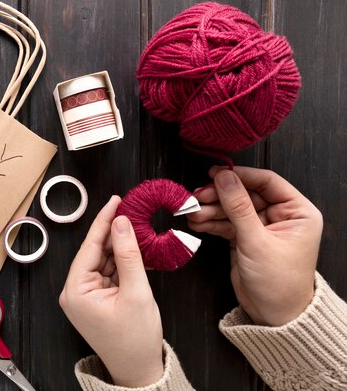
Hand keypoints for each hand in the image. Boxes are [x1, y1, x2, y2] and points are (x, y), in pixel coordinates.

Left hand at [59, 196, 163, 386]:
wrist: (139, 371)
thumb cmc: (135, 340)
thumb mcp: (136, 293)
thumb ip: (129, 255)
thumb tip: (122, 224)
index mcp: (75, 291)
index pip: (89, 246)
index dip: (104, 221)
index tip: (115, 201)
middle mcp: (75, 292)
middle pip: (96, 252)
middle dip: (114, 232)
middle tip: (131, 210)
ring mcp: (86, 295)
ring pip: (104, 260)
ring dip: (121, 246)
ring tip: (138, 226)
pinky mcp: (97, 298)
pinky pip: (109, 272)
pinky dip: (123, 261)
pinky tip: (136, 248)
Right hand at [187, 166, 321, 325]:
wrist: (272, 316)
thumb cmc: (278, 283)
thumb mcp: (256, 241)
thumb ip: (238, 207)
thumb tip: (224, 178)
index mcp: (297, 212)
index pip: (267, 182)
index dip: (240, 176)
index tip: (216, 174)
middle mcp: (281, 216)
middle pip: (245, 194)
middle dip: (219, 196)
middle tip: (197, 196)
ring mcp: (261, 227)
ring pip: (232, 208)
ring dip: (211, 210)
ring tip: (193, 213)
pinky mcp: (246, 238)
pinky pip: (226, 223)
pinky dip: (211, 222)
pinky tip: (198, 222)